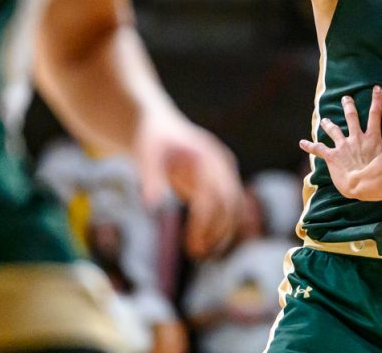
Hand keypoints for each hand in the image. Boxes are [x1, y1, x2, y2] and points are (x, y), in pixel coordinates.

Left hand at [134, 109, 241, 257]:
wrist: (161, 126)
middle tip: (196, 254)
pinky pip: (228, 207)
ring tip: (201, 254)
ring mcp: (224, 172)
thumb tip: (152, 205)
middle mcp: (221, 163)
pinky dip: (221, 226)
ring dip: (222, 232)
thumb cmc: (152, 140)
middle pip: (230, 202)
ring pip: (234, 207)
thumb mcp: (146, 155)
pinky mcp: (220, 182)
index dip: (204, 221)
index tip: (191, 244)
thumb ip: (151, 178)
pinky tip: (205, 245)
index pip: (212, 194)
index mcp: (206, 155)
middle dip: (217, 231)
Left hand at [299, 87, 381, 198]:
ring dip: (328, 124)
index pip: (376, 114)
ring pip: (334, 130)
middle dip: (348, 106)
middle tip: (346, 98)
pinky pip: (318, 149)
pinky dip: (309, 145)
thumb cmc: (378, 175)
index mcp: (372, 138)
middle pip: (351, 117)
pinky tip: (302, 143)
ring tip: (324, 119)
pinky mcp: (332, 156)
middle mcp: (356, 138)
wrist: (360, 183)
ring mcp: (343, 146)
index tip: (377, 88)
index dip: (377, 100)